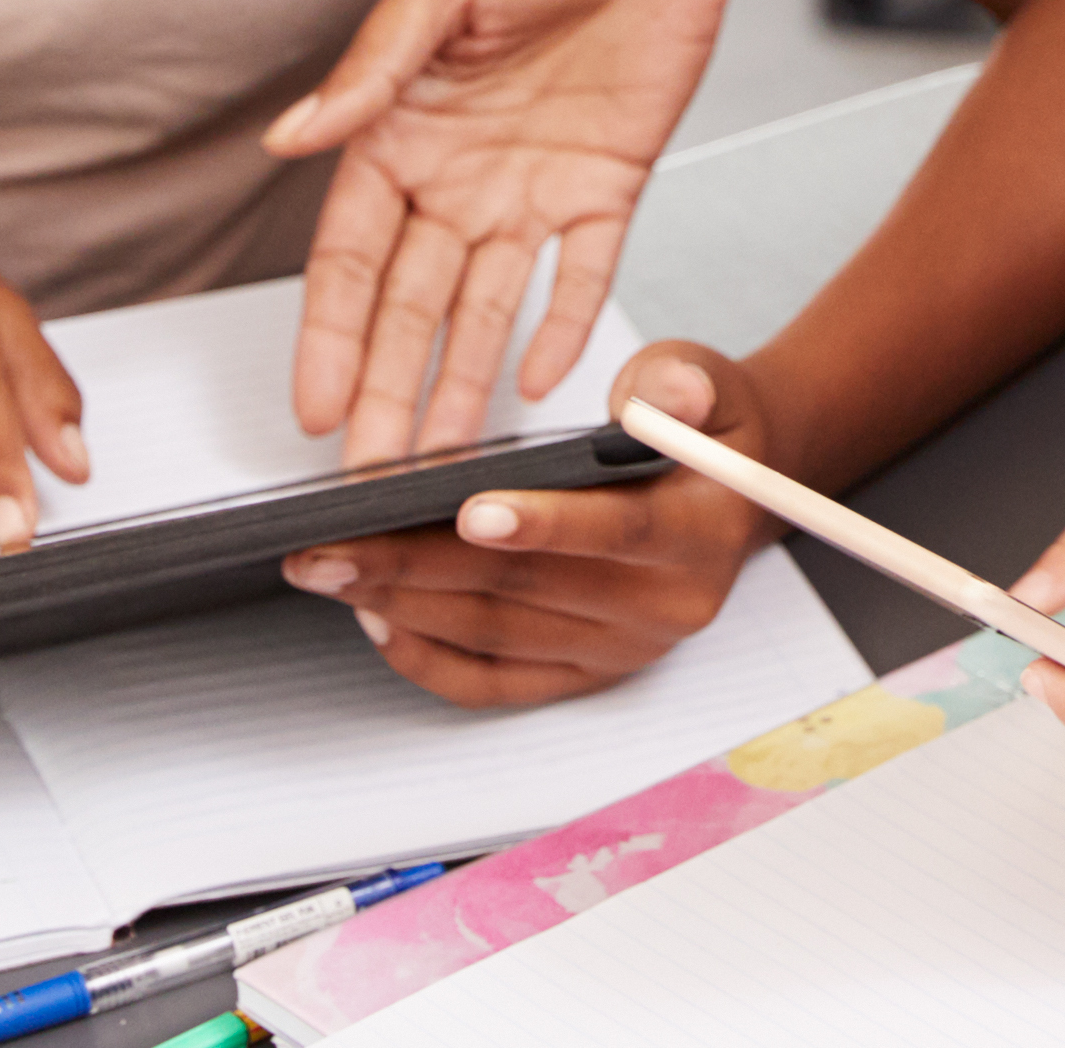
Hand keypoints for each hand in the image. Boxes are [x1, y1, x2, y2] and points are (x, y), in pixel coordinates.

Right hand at [270, 0, 751, 457]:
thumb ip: (374, 68)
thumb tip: (292, 137)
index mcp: (400, 127)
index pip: (350, 255)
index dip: (328, 335)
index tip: (312, 408)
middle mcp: (458, 172)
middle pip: (409, 304)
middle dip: (384, 389)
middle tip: (366, 474)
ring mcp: (532, 185)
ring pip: (485, 307)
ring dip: (459, 382)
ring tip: (436, 459)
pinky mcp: (608, 181)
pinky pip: (582, 270)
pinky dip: (565, 324)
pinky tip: (543, 382)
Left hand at [285, 340, 778, 707]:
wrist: (734, 495)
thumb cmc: (705, 429)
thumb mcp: (710, 383)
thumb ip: (679, 382)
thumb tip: (659, 398)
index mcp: (700, 534)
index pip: (618, 532)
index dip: (542, 523)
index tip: (465, 510)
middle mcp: (663, 607)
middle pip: (529, 591)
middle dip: (418, 565)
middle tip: (330, 545)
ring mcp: (620, 650)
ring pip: (497, 636)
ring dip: (404, 605)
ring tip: (330, 571)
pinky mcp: (584, 674)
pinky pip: (495, 682)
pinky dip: (430, 656)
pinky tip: (378, 618)